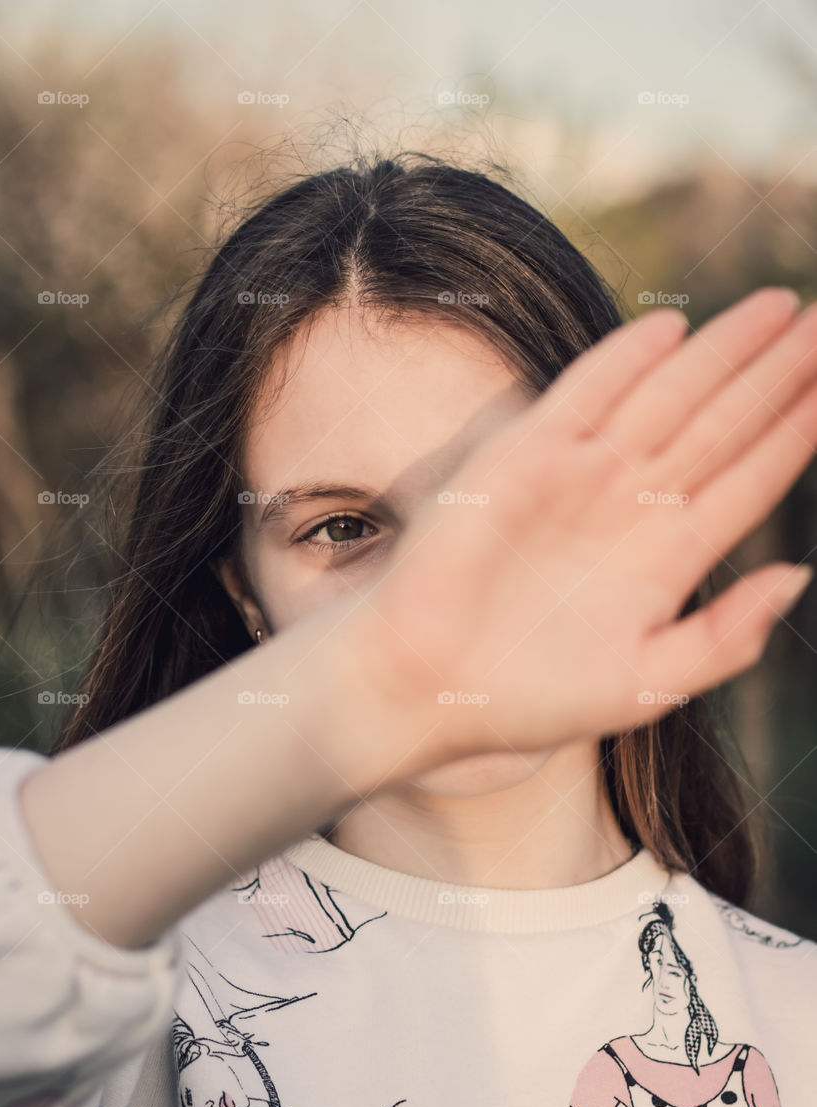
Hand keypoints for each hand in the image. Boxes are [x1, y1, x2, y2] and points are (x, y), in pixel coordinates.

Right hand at [351, 287, 816, 772]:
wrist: (429, 686)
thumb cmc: (532, 695)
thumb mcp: (647, 684)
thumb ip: (724, 637)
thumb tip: (798, 575)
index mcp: (668, 556)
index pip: (751, 480)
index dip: (801, 434)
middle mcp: (632, 505)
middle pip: (722, 426)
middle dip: (778, 376)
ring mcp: (578, 476)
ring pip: (667, 399)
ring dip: (722, 354)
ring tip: (783, 310)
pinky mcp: (521, 460)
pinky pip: (581, 398)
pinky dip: (622, 362)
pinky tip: (673, 329)